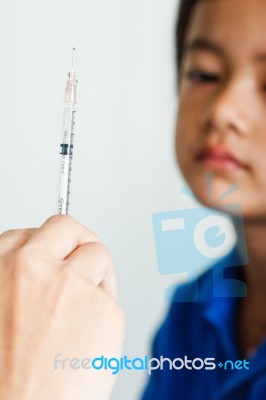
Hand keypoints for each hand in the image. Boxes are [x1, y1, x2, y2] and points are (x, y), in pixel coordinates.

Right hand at [0, 215, 125, 399]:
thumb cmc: (6, 377)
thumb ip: (15, 282)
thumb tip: (40, 263)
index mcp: (0, 268)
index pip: (30, 233)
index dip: (46, 245)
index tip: (55, 250)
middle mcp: (34, 268)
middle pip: (68, 228)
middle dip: (78, 239)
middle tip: (84, 255)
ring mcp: (72, 285)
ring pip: (99, 255)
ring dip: (96, 275)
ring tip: (85, 313)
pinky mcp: (105, 309)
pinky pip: (112, 297)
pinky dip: (105, 313)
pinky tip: (89, 342)